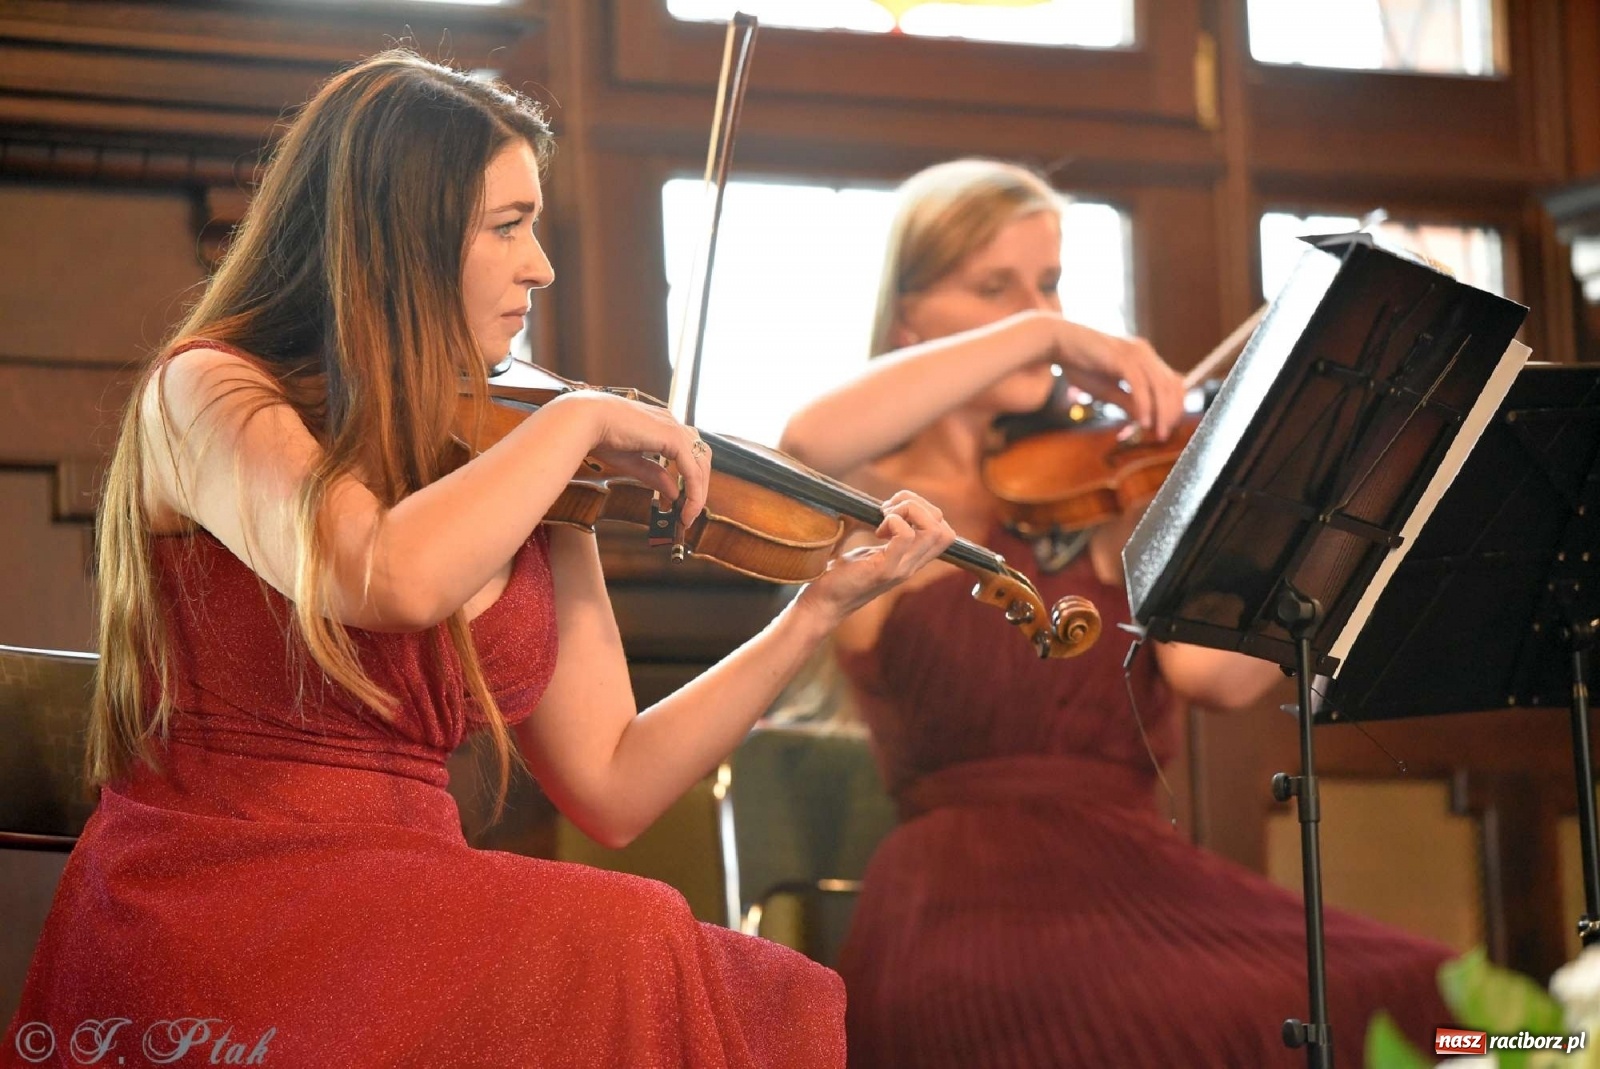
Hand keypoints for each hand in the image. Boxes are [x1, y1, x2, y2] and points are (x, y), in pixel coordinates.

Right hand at [548, 391, 711, 525]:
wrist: (587, 420)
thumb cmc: (600, 435)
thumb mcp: (633, 462)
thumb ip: (654, 475)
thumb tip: (673, 493)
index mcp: (663, 425)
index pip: (689, 453)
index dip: (690, 479)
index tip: (683, 503)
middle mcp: (673, 423)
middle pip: (701, 459)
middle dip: (699, 487)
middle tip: (690, 512)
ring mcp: (675, 428)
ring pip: (701, 465)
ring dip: (698, 493)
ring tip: (688, 515)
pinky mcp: (673, 437)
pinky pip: (692, 470)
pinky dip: (693, 492)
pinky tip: (686, 507)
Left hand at [793, 490, 955, 625]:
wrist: (823, 604)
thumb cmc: (841, 575)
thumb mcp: (868, 550)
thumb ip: (881, 532)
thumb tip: (874, 504)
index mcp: (912, 560)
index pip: (945, 533)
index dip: (924, 512)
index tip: (893, 512)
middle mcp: (912, 565)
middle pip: (945, 530)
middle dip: (919, 506)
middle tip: (888, 511)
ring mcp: (901, 568)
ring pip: (933, 530)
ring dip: (909, 511)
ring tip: (884, 517)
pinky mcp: (884, 570)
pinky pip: (905, 535)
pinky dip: (893, 521)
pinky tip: (876, 529)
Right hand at [1040, 316, 1186, 439]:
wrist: (1057, 342)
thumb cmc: (1079, 364)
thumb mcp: (1108, 390)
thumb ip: (1128, 403)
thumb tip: (1145, 420)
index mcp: (1144, 358)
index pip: (1173, 382)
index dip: (1175, 406)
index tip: (1167, 427)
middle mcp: (1145, 353)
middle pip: (1172, 385)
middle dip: (1171, 413)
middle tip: (1164, 435)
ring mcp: (1135, 353)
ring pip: (1160, 386)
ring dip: (1161, 412)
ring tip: (1157, 432)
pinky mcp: (1122, 357)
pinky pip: (1140, 385)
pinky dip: (1144, 405)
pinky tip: (1143, 422)